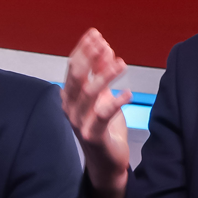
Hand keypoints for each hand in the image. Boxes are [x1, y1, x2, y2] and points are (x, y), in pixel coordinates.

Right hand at [62, 29, 132, 197]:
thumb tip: (106, 49)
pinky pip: (103, 116)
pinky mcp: (92, 136)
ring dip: (105, 76)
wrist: (107, 162)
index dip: (84, 50)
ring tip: (121, 63)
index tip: (96, 34)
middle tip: (104, 43)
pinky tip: (128, 93)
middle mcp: (70, 108)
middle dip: (90, 58)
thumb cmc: (104, 128)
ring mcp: (79, 123)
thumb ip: (101, 75)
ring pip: (89, 94)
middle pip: (77, 77)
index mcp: (70, 96)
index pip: (73, 67)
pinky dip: (116, 103)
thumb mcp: (103, 98)